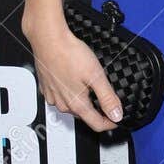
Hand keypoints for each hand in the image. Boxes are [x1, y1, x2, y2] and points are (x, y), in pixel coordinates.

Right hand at [25, 18, 122, 133]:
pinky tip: (74, 81)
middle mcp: (63, 103)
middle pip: (85, 115)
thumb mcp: (96, 76)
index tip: (117, 118)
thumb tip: (116, 114)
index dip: (111, 122)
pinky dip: (70, 93)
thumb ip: (107, 97)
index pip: (97, 124)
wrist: (48, 39)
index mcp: (76, 103)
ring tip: (91, 88)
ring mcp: (53, 96)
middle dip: (98, 111)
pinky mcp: (46, 87)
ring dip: (84, 101)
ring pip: (72, 106)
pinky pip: (61, 96)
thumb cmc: (69, 53)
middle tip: (108, 101)